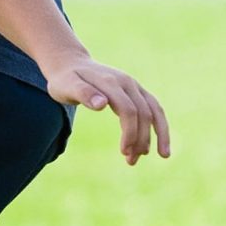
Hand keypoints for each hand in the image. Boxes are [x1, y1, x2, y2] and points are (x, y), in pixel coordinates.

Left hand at [42, 58, 170, 164]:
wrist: (71, 64)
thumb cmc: (65, 79)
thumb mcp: (66, 86)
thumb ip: (83, 93)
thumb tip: (102, 104)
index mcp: (111, 82)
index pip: (128, 110)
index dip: (130, 132)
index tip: (124, 152)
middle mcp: (127, 82)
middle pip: (144, 112)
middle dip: (141, 138)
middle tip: (131, 161)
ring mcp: (134, 85)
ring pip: (155, 110)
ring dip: (159, 134)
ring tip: (161, 156)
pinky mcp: (137, 91)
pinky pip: (154, 108)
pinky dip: (160, 125)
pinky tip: (161, 144)